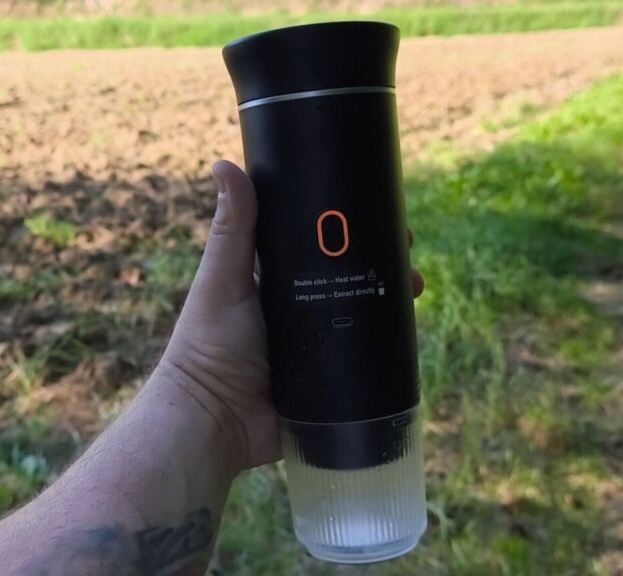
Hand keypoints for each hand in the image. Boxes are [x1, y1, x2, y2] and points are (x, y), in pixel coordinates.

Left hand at [155, 160, 422, 472]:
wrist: (215, 421)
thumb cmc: (208, 346)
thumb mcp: (224, 281)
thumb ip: (232, 230)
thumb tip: (224, 165)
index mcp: (275, 279)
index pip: (318, 243)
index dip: (348, 225)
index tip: (379, 206)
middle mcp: (300, 307)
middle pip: (349, 275)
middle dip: (381, 259)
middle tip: (407, 249)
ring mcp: (318, 343)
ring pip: (364, 314)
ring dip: (392, 298)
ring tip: (414, 285)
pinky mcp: (332, 379)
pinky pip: (366, 358)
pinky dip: (388, 344)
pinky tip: (410, 329)